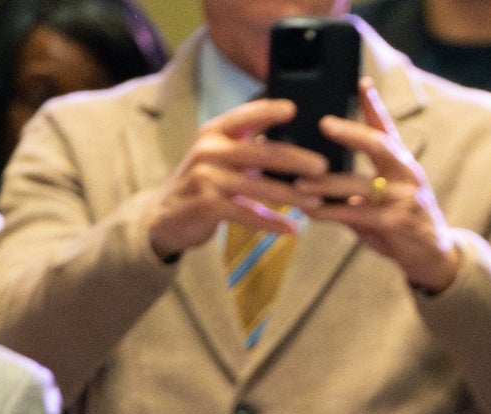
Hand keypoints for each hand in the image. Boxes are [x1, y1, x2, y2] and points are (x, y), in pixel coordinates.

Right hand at [145, 98, 319, 259]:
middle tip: (322, 166)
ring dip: (289, 195)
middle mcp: (209, 149)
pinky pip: (246, 214)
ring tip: (316, 201)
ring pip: (257, 186)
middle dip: (294, 159)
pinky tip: (291, 229)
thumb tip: (298, 144)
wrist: (168, 216)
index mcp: (215, 132)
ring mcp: (206, 176)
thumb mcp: (223, 157)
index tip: (294, 108)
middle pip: (260, 152)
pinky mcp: (206, 204)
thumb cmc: (207, 182)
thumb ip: (250, 147)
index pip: (245, 115)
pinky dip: (270, 222)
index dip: (268, 111)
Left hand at [299, 79, 459, 291]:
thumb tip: (318, 172)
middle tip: (325, 124)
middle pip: (380, 146)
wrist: (435, 257)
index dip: (374, 105)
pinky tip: (313, 212)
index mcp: (403, 164)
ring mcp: (405, 199)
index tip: (361, 82)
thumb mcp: (387, 196)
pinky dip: (333, 213)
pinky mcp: (397, 224)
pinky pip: (359, 215)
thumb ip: (359, 183)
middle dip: (352, 133)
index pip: (387, 129)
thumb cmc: (404, 222)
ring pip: (360, 186)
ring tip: (300, 183)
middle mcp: (408, 176)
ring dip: (327, 184)